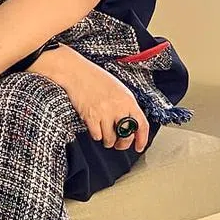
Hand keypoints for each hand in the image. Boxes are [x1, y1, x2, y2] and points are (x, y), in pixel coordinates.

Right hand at [32, 46, 149, 150]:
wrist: (77, 73)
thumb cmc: (96, 79)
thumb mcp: (119, 89)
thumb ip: (126, 105)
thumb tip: (131, 124)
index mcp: (128, 100)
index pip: (142, 124)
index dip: (142, 139)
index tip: (139, 146)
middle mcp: (118, 107)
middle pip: (126, 136)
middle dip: (122, 144)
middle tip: (118, 144)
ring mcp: (104, 112)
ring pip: (110, 139)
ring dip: (107, 141)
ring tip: (104, 134)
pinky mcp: (90, 116)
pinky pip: (97, 136)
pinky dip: (96, 135)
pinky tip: (95, 128)